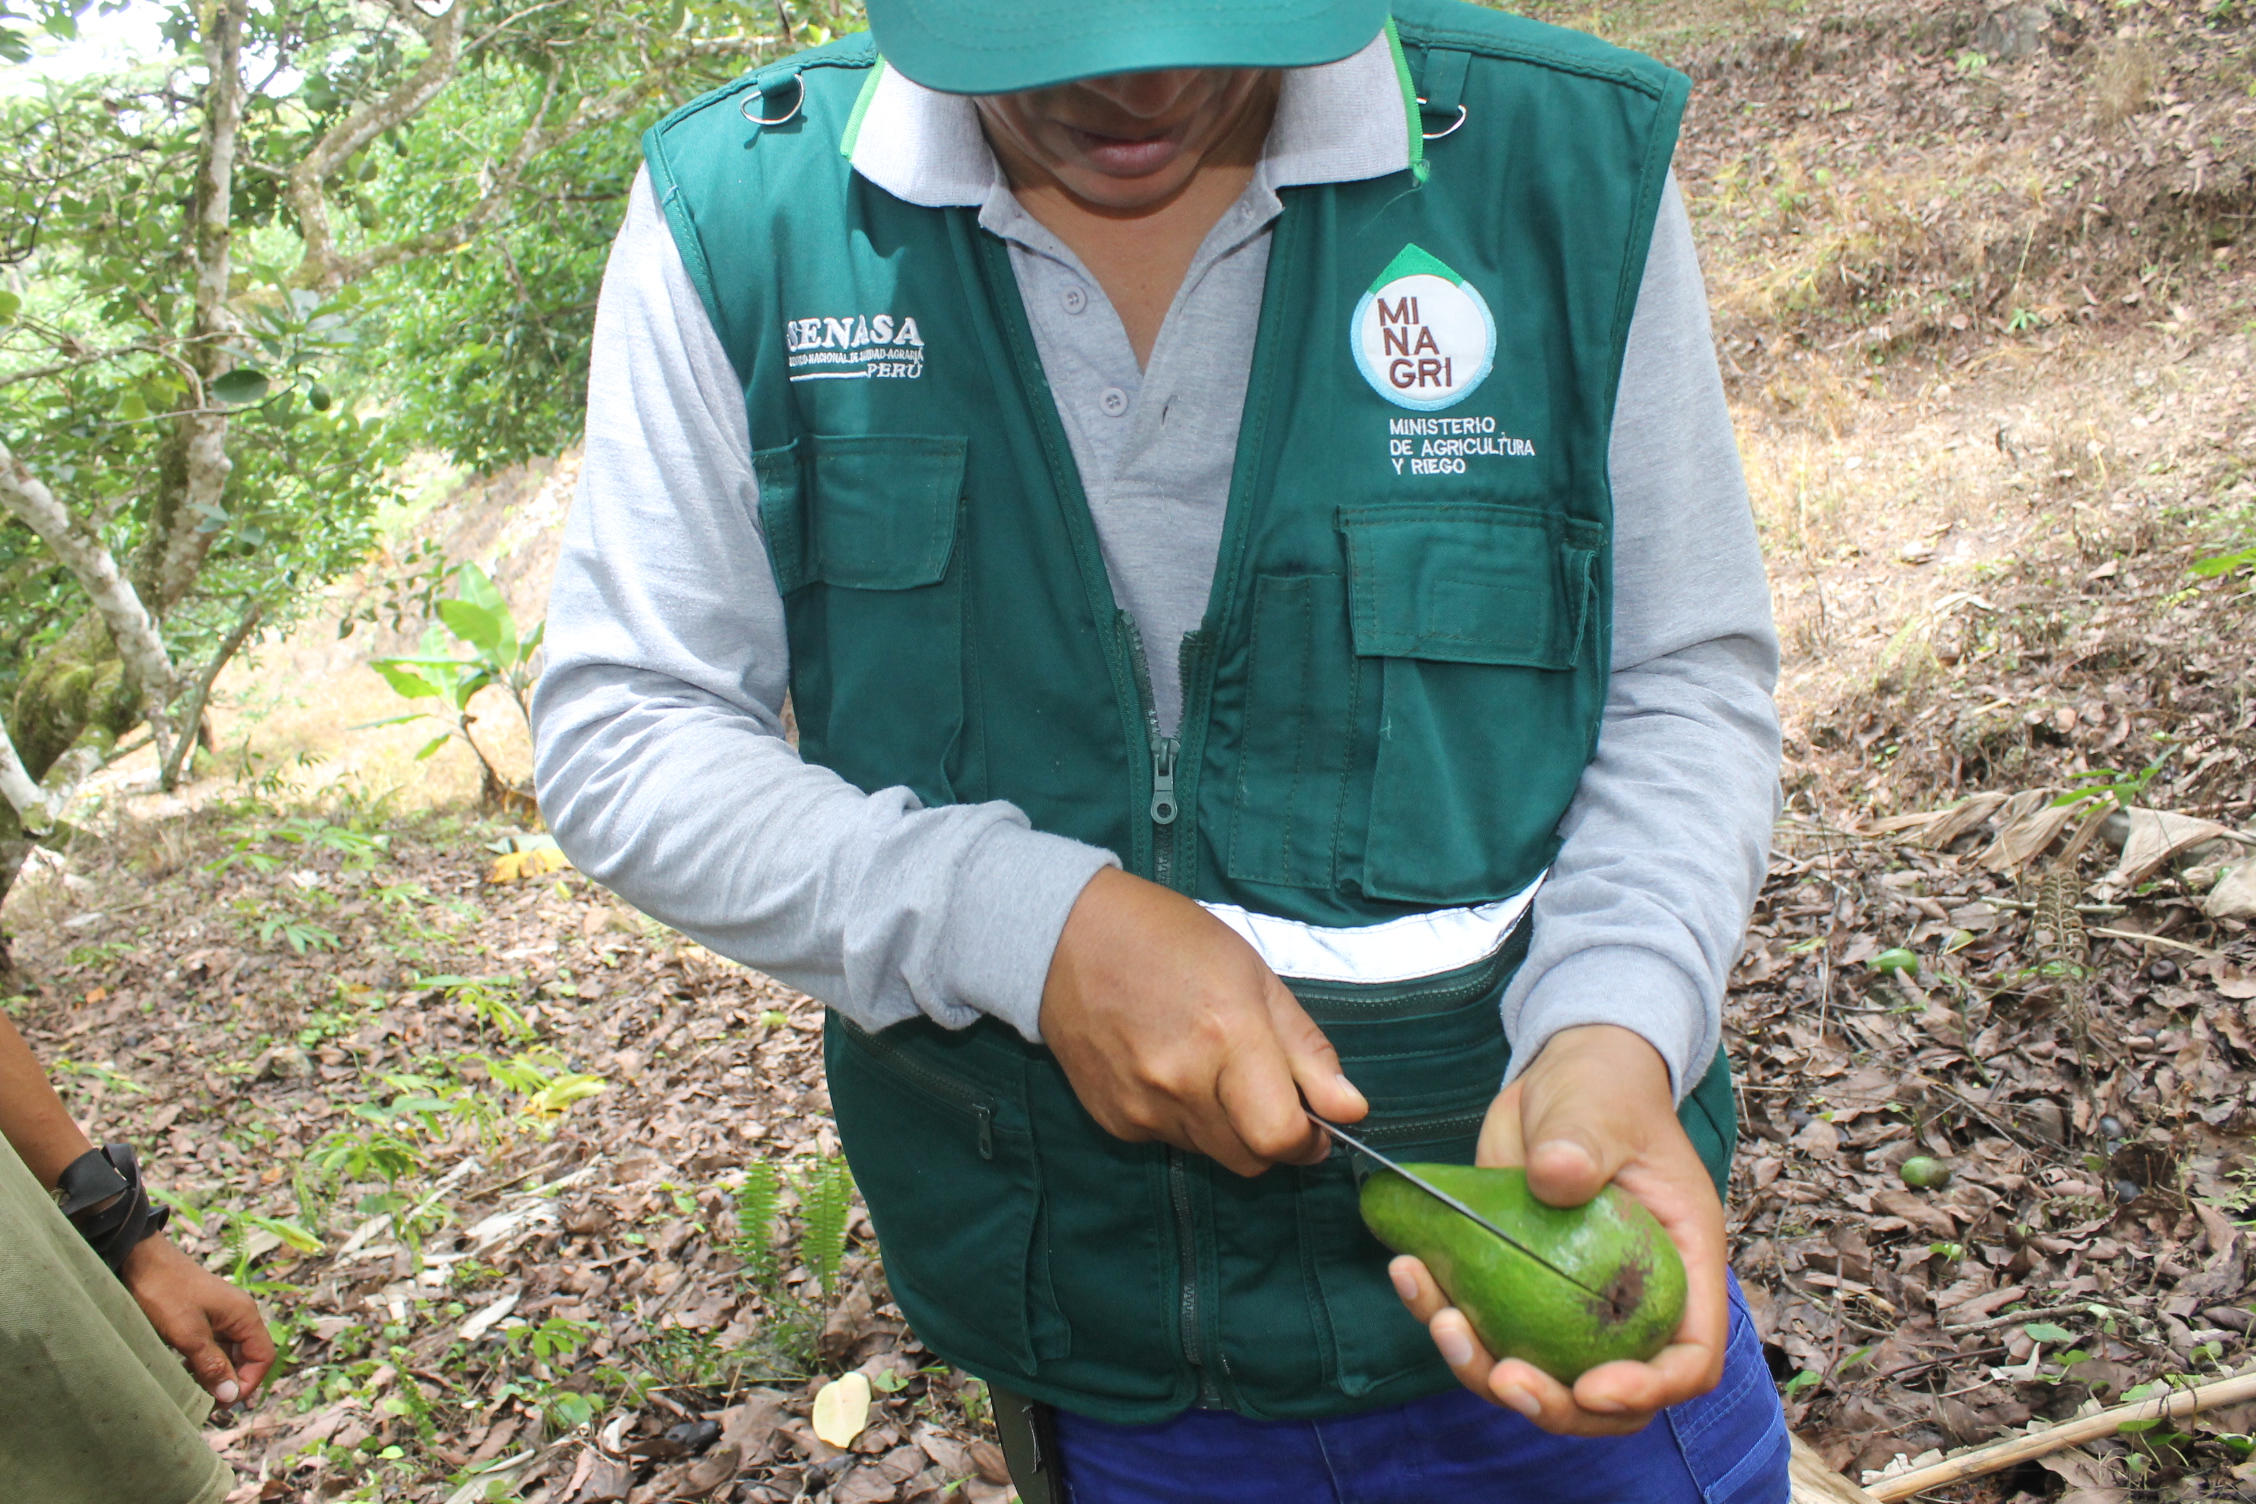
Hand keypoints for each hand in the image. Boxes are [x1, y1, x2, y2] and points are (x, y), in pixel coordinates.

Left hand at [120, 1235, 276, 1407]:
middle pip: (248, 1356)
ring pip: (229, 1352)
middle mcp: (238, 1314)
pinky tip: (184, 1372)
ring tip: (193, 1391)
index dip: (247, 1383)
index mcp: (244, 1315)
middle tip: (205, 1403)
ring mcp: (220, 1314)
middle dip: (231, 1381)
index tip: (221, 1403)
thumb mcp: (188, 1334)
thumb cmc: (165, 1293)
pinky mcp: (201, 1315)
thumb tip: (231, 1395)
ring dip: (215, 1373)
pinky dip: (203, 1362)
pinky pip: (212, 1345)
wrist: (138, 1259)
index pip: (262, 1357)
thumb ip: (212, 1365)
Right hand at [1039, 868, 1366, 1175]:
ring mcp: (1142, 1107)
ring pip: (1213, 1155)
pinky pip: (1171, 1142)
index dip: (1310, 1141)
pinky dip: (1186, 1121)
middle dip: (1273, 1138)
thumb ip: (1306, 1049)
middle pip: (1252, 1159)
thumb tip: (1350, 1110)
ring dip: (1229, 1129)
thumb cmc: (1169, 941)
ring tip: (1211, 1068)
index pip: (1281, 1136)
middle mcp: (1181, 1082)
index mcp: (1227, 1035)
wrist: (1065, 937)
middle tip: (1269, 1093)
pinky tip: (1170, 1070)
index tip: (1317, 1123)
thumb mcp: (1255, 975)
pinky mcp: (1114, 1121)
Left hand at [1388, 1024, 1726, 1435]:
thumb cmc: (1604, 1094)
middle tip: (1502, 1378)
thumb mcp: (1600, 1111)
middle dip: (1553, 1403)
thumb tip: (1556, 1176)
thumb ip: (1584, 1143)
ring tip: (1440, 1318)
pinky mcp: (1517, 1287)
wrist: (1561, 1079)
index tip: (1591, 1387)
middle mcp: (1629, 1302)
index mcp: (1680, 1270)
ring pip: (1536, 1373)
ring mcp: (1570, 1302)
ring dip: (1482, 1366)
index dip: (1645, 1389)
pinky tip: (1410, 1271)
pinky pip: (1485, 1326)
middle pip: (1605, 1396)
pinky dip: (1444, 1312)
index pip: (1685, 1360)